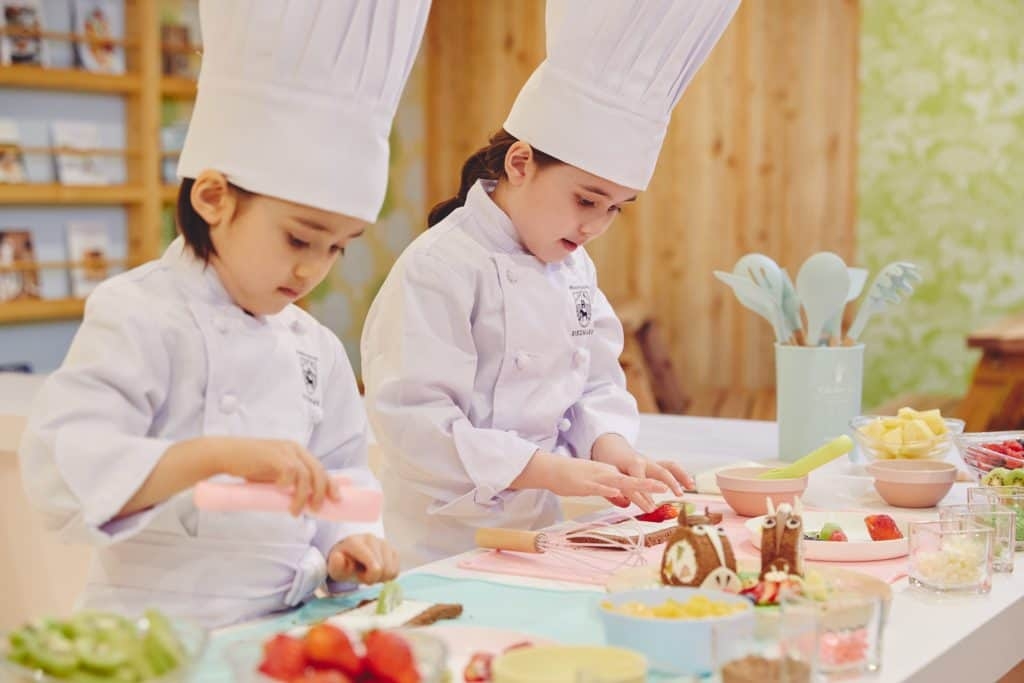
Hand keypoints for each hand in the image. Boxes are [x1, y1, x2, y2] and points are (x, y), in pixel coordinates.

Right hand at [211, 437, 338, 515]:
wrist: (225, 455)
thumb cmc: (248, 466)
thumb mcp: (273, 475)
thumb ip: (288, 483)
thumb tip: (302, 501)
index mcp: (297, 452)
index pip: (320, 468)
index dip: (331, 484)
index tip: (336, 499)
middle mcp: (294, 449)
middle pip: (318, 471)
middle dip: (322, 491)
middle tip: (317, 509)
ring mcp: (284, 450)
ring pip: (306, 475)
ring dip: (303, 496)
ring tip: (295, 511)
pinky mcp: (274, 454)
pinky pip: (291, 471)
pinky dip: (289, 484)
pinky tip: (282, 492)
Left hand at [328, 534, 399, 584]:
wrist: (350, 555)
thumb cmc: (343, 564)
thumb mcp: (335, 568)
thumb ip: (336, 565)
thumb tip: (338, 558)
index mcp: (355, 543)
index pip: (374, 566)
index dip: (369, 578)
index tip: (360, 578)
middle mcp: (371, 539)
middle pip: (384, 570)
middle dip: (374, 577)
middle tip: (363, 574)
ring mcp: (384, 542)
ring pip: (391, 570)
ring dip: (381, 576)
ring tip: (370, 572)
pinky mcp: (392, 549)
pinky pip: (396, 570)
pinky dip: (387, 574)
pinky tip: (378, 569)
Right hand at [545, 455, 668, 509]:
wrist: (553, 469)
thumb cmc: (573, 479)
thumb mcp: (596, 487)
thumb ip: (611, 493)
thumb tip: (625, 501)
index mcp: (610, 474)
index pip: (632, 482)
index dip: (648, 487)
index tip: (663, 492)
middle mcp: (607, 473)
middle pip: (632, 480)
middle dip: (650, 484)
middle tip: (667, 488)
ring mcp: (597, 477)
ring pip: (620, 482)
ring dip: (638, 487)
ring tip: (653, 488)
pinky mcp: (586, 483)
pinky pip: (600, 487)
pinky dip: (610, 490)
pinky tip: (619, 493)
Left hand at [591, 434, 692, 509]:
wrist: (611, 448)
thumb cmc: (609, 465)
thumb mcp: (607, 477)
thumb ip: (614, 492)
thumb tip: (626, 503)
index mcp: (630, 464)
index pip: (637, 482)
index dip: (643, 497)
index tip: (651, 509)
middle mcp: (643, 462)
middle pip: (659, 471)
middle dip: (668, 483)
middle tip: (676, 496)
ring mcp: (651, 463)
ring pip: (669, 466)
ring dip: (681, 476)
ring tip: (690, 488)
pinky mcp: (655, 465)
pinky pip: (671, 468)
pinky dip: (681, 475)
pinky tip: (690, 485)